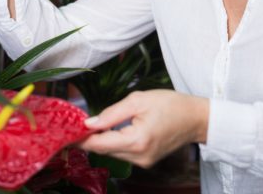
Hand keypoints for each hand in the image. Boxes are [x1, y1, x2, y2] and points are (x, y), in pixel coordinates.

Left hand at [79, 90, 208, 168]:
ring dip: (100, 141)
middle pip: (104, 150)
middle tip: (72, 125)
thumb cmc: (171, 104)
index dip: (80, 139)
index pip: (100, 144)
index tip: (65, 132)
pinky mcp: (146, 161)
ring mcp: (143, 162)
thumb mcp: (139, 100)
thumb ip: (111, 113)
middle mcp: (139, 157)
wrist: (196, 119)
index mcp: (137, 140)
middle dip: (88, 138)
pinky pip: (122, 153)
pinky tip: (108, 132)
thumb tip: (89, 123)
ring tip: (88, 126)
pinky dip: (113, 143)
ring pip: (112, 153)